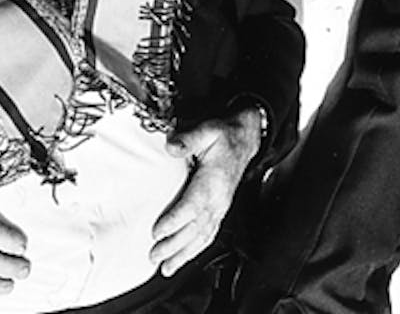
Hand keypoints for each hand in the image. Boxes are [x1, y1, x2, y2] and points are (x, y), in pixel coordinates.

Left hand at [149, 107, 262, 275]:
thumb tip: (172, 147)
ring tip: (165, 268)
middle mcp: (219, 200)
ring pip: (202, 237)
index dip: (175, 221)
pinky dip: (195, 251)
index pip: (193, 205)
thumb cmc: (224, 136)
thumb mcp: (208, 130)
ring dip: (183, 254)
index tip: (157, 232)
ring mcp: (220, 208)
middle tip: (154, 256)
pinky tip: (182, 259)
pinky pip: (208, 236)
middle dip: (174, 245)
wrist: (245, 140)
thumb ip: (190, 139)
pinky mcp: (219, 212)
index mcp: (214, 182)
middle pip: (195, 228)